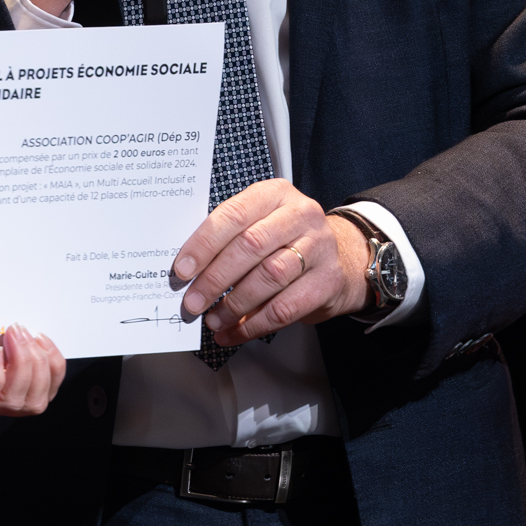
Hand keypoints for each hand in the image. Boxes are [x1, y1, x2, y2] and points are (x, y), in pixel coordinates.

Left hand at [171, 183, 368, 343]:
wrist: (343, 256)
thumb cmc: (287, 239)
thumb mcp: (260, 222)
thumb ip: (229, 238)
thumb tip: (189, 271)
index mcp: (274, 194)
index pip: (233, 215)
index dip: (203, 245)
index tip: (182, 270)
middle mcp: (300, 215)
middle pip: (250, 246)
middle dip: (215, 279)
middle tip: (193, 301)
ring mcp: (318, 246)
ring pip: (269, 277)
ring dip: (234, 304)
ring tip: (214, 319)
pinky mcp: (328, 280)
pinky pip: (286, 307)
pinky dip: (255, 324)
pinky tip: (236, 331)